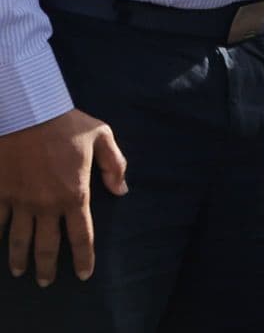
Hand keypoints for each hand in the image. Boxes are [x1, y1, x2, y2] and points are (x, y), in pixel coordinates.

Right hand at [0, 108, 126, 283]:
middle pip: (47, 246)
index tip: (83, 275)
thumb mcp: (102, 137)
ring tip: (20, 272)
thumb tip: (121, 190)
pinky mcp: (0, 192)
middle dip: (48, 268)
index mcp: (75, 194)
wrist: (28, 112)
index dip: (83, 258)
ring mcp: (20, 201)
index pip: (81, 235)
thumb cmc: (67, 123)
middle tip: (46, 282)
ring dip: (19, 259)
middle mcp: (46, 204)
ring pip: (18, 240)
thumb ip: (114, 165)